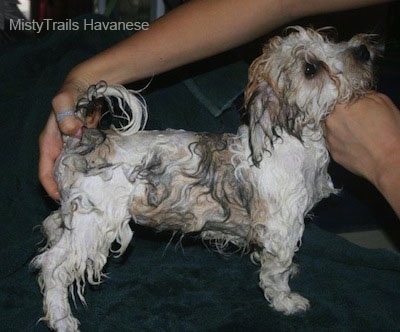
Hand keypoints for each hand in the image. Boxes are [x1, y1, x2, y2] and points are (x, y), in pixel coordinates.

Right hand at [38, 80, 88, 200]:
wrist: (88, 86)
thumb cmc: (71, 93)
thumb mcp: (63, 101)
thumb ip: (65, 115)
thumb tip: (72, 133)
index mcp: (49, 144)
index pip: (45, 173)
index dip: (52, 189)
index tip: (64, 200)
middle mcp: (59, 150)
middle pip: (60, 177)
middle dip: (69, 189)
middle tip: (84, 202)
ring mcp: (73, 149)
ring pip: (75, 172)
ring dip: (82, 182)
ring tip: (95, 196)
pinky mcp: (86, 146)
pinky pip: (88, 163)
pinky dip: (93, 171)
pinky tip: (105, 179)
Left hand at [324, 92, 399, 216]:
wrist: (389, 160)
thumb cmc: (389, 130)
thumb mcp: (380, 100)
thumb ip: (361, 94)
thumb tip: (354, 94)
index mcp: (339, 105)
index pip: (329, 94)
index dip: (336, 95)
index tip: (341, 96)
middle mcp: (329, 122)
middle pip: (326, 112)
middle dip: (336, 111)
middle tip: (351, 115)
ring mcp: (328, 139)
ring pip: (327, 127)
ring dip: (336, 126)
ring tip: (353, 129)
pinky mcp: (331, 153)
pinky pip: (331, 142)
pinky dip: (339, 140)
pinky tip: (352, 141)